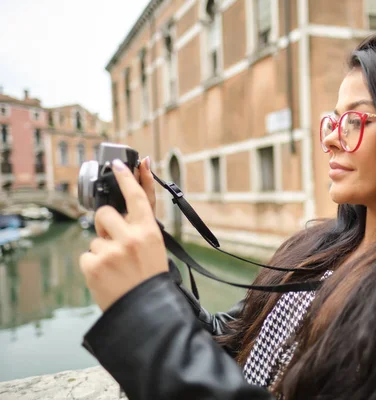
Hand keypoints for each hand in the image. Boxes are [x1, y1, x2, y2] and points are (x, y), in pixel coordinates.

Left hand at [79, 159, 167, 310]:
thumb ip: (141, 224)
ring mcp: (111, 251)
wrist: (145, 310)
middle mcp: (130, 238)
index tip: (117, 163)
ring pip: (95, 238)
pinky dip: (94, 266)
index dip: (127, 177)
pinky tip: (107, 276)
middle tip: (115, 242)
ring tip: (116, 267)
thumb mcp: (154, 247)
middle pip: (105, 214)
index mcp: (149, 231)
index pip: (137, 197)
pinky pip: (87, 255)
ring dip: (102, 250)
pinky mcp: (94, 265)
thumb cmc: (150, 278)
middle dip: (105, 224)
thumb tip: (129, 204)